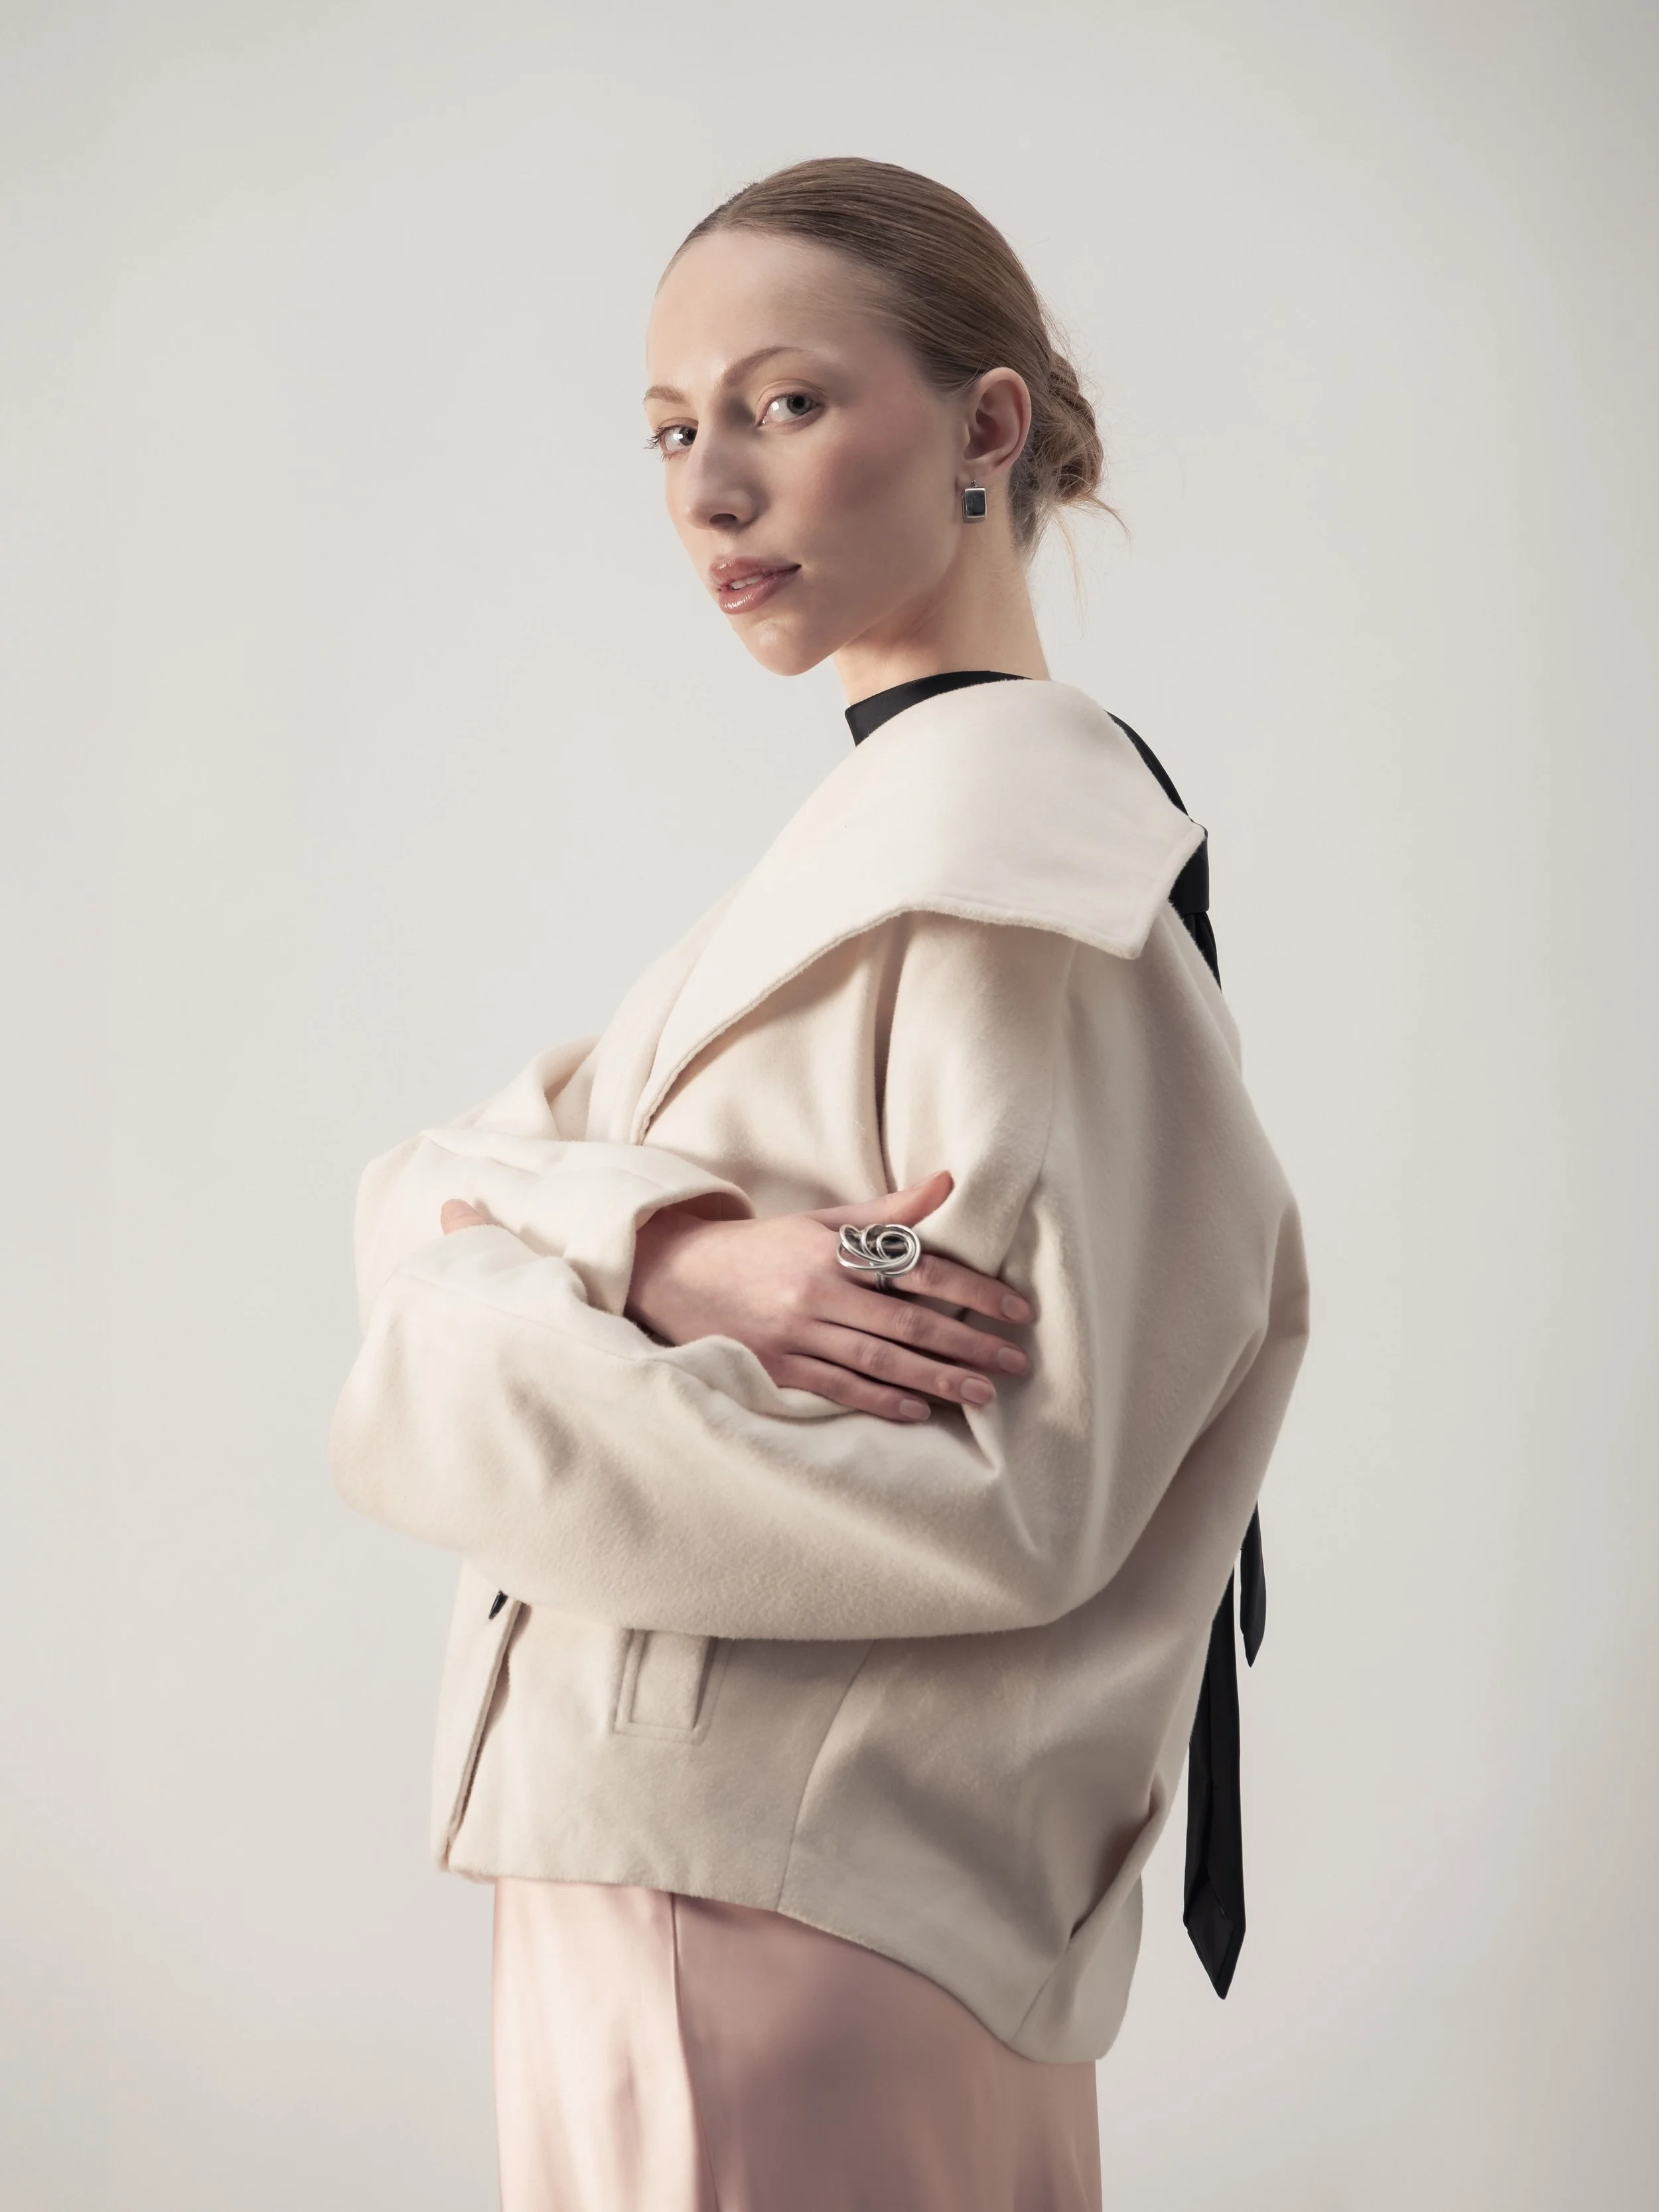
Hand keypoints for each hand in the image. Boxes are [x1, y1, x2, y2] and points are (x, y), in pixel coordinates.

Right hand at [620, 1169, 1030, 1423]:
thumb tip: (949, 1182)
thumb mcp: (820, 1222)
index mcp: (833, 1250)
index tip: (1016, 1310)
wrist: (677, 1277)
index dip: (973, 1290)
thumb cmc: (762, 1248)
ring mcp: (795, 1333)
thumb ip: (887, 1212)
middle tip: (1014, 1363)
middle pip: (908, 1323)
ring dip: (935, 1380)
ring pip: (879, 1361)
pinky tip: (917, 1412)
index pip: (919, 1269)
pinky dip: (879, 1402)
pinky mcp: (777, 1368)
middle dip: (967, 1345)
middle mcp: (817, 1291)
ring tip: (981, 1395)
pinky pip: (838, 1388)